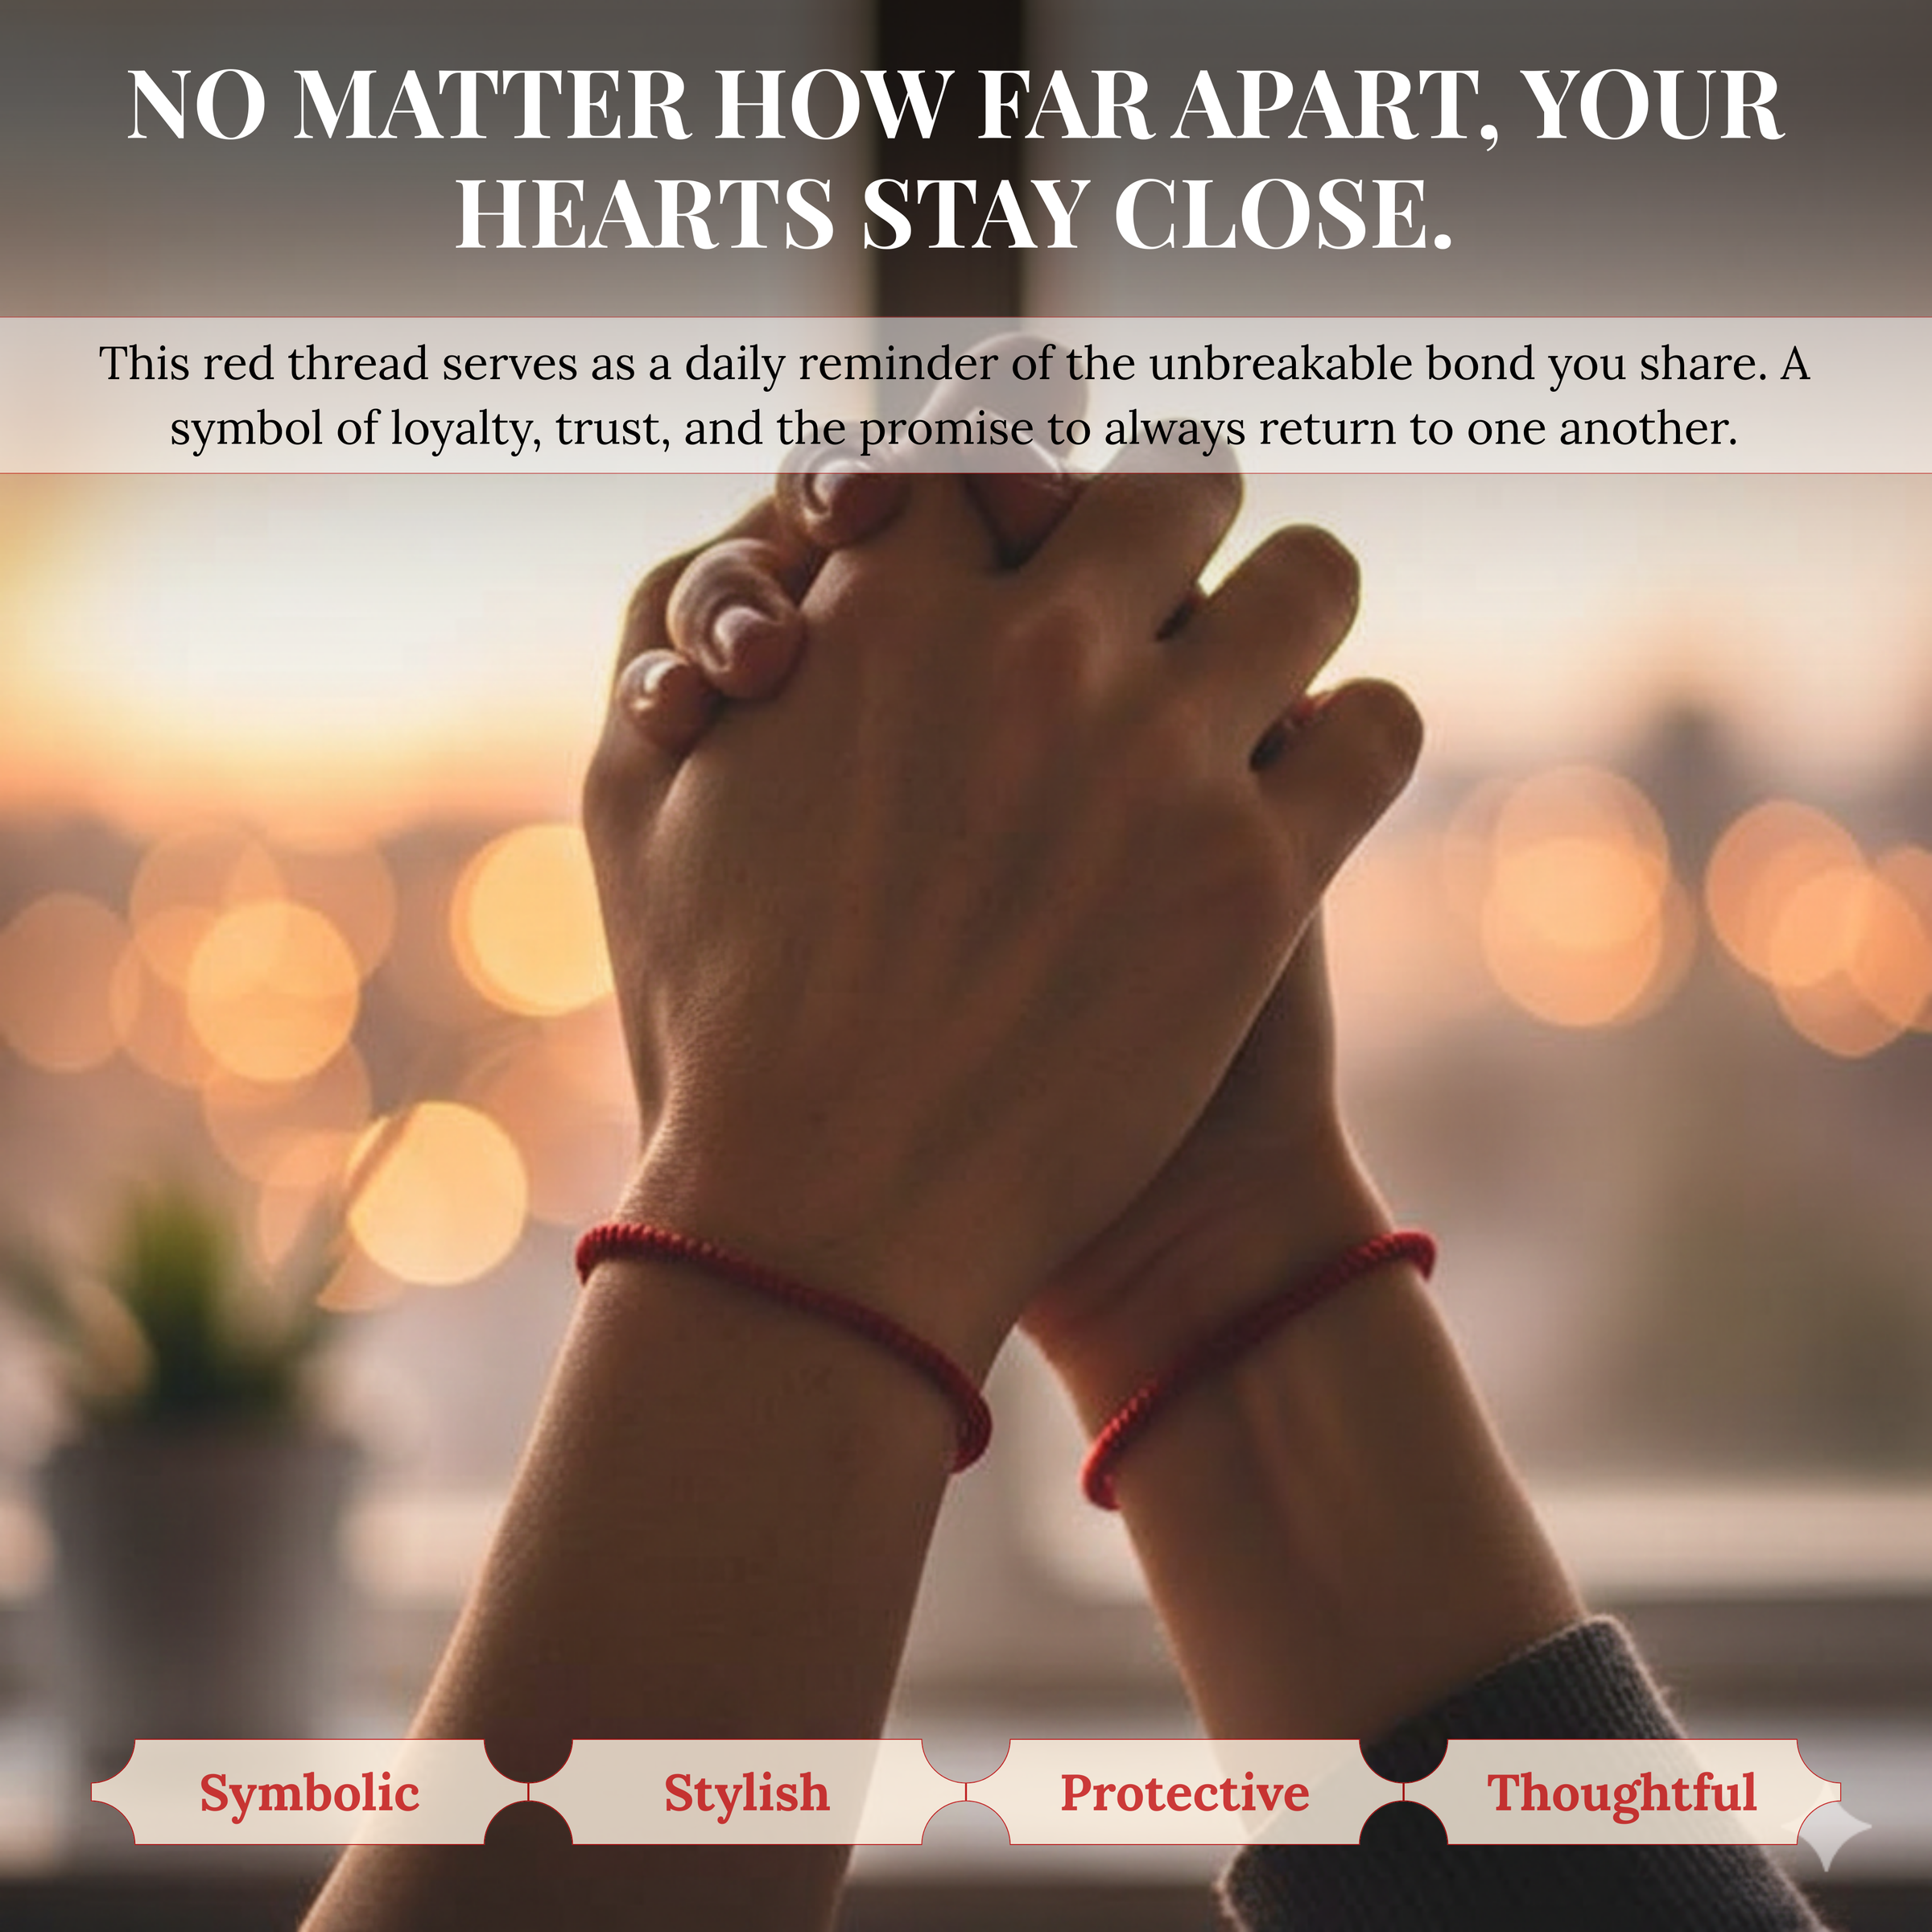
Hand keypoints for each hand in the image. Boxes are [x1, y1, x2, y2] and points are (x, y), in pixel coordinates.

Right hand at [583, 469, 1416, 1376]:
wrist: (828, 1226)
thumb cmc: (711, 1023)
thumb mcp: (643, 806)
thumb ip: (693, 648)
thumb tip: (786, 573)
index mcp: (881, 612)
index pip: (985, 445)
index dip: (1015, 465)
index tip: (1039, 506)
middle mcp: (1034, 654)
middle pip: (1177, 476)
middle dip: (1177, 502)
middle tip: (1179, 556)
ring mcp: (1161, 760)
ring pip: (1312, 572)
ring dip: (1293, 598)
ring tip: (1272, 650)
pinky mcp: (1258, 881)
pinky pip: (1379, 728)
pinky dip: (1357, 741)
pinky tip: (1317, 777)